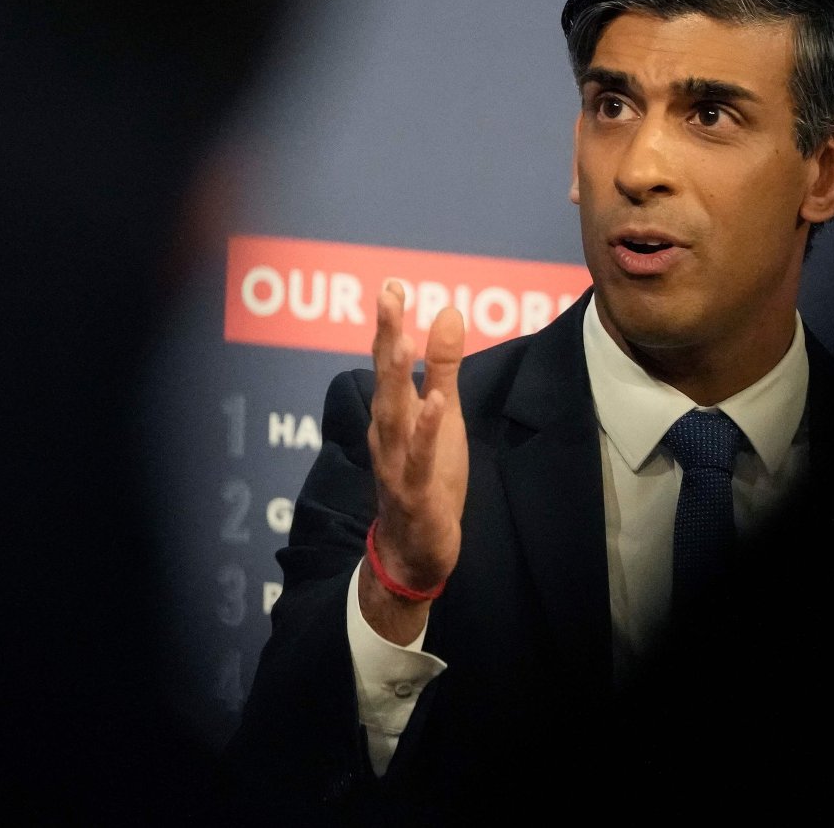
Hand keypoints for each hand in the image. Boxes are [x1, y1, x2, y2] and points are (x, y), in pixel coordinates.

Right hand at [359, 281, 467, 640]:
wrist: (413, 550)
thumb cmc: (426, 476)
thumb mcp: (442, 416)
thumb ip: (442, 367)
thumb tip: (448, 311)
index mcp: (392, 412)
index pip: (388, 360)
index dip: (389, 322)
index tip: (391, 284)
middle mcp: (386, 432)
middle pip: (385, 378)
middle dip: (386, 335)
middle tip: (387, 295)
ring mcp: (396, 461)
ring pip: (393, 415)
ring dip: (397, 379)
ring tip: (404, 340)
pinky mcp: (414, 491)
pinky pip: (417, 458)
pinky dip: (424, 431)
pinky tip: (433, 404)